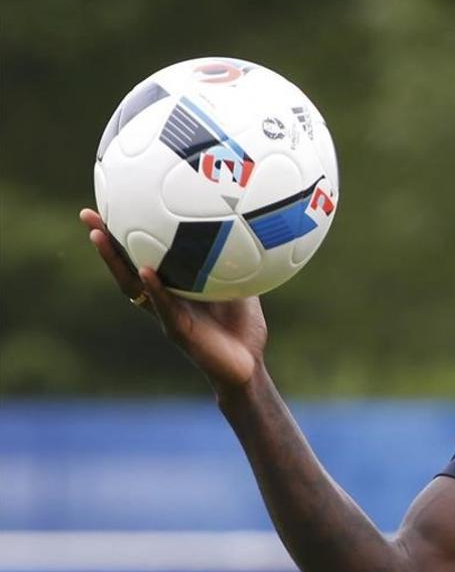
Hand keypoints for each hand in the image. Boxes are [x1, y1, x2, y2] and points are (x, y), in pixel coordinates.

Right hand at [80, 208, 267, 392]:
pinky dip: (154, 288)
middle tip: (88, 214)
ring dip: (114, 260)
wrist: (248, 366)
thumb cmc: (244, 328)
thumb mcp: (243, 285)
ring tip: (100, 235)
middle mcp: (163, 298)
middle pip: (126, 265)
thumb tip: (246, 225)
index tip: (115, 205)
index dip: (129, 234)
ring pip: (132, 284)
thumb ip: (238, 261)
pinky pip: (163, 306)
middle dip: (106, 242)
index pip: (145, 255)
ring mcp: (166, 314)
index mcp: (175, 286)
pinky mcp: (177, 330)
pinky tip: (144, 271)